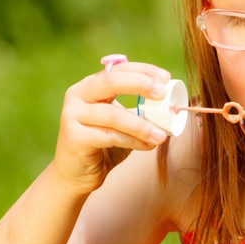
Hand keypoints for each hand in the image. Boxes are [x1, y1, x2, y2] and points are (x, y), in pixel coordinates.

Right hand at [54, 60, 171, 193]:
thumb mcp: (123, 122)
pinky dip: (133, 141)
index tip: (166, 78)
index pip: (119, 69)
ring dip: (142, 125)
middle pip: (110, 82)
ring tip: (161, 135)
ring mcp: (72, 115)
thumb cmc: (104, 144)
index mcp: (91, 85)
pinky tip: (147, 146)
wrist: (77, 174)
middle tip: (162, 94)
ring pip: (113, 115)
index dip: (144, 71)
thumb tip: (172, 106)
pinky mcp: (73, 137)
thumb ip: (140, 110)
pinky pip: (110, 136)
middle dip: (140, 84)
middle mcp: (78, 95)